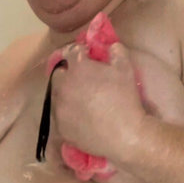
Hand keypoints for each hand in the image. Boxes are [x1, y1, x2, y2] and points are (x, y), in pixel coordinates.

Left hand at [51, 41, 145, 161]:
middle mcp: (63, 87)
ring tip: (79, 101)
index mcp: (77, 68)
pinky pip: (60, 117)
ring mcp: (60, 109)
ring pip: (57, 97)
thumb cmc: (125, 100)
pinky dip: (67, 115)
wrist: (124, 135)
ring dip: (65, 95)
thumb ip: (116, 52)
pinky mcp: (61, 128)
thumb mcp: (126, 69)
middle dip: (67, 74)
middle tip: (81, 81)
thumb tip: (110, 47)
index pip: (71, 52)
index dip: (80, 53)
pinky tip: (78, 118)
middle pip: (58, 75)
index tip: (87, 57)